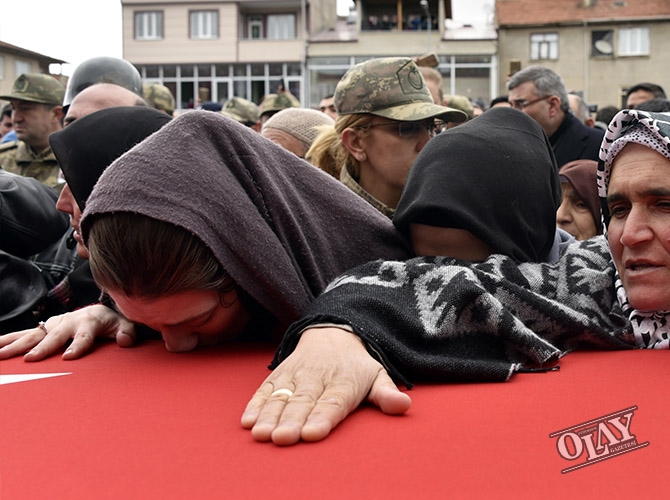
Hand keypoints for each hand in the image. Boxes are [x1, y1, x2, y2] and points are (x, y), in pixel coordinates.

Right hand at [0, 304, 136, 360]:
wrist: (96, 311)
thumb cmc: (110, 322)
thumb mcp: (124, 324)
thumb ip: (127, 332)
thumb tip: (124, 341)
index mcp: (89, 322)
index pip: (84, 336)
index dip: (78, 346)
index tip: (68, 357)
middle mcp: (69, 322)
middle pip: (55, 336)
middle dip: (43, 347)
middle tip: (31, 359)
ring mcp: (53, 325)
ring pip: (34, 335)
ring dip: (17, 345)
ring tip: (2, 355)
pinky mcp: (43, 329)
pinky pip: (23, 334)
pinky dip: (8, 339)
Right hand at [241, 327, 411, 444]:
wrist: (334, 331)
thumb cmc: (357, 365)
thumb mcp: (377, 374)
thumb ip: (386, 393)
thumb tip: (404, 405)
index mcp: (343, 383)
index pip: (332, 403)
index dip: (321, 418)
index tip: (312, 433)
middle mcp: (317, 378)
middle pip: (303, 402)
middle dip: (292, 420)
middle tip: (283, 438)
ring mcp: (296, 375)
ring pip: (281, 396)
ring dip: (269, 415)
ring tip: (262, 433)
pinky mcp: (280, 374)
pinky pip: (266, 388)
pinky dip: (255, 403)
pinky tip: (248, 420)